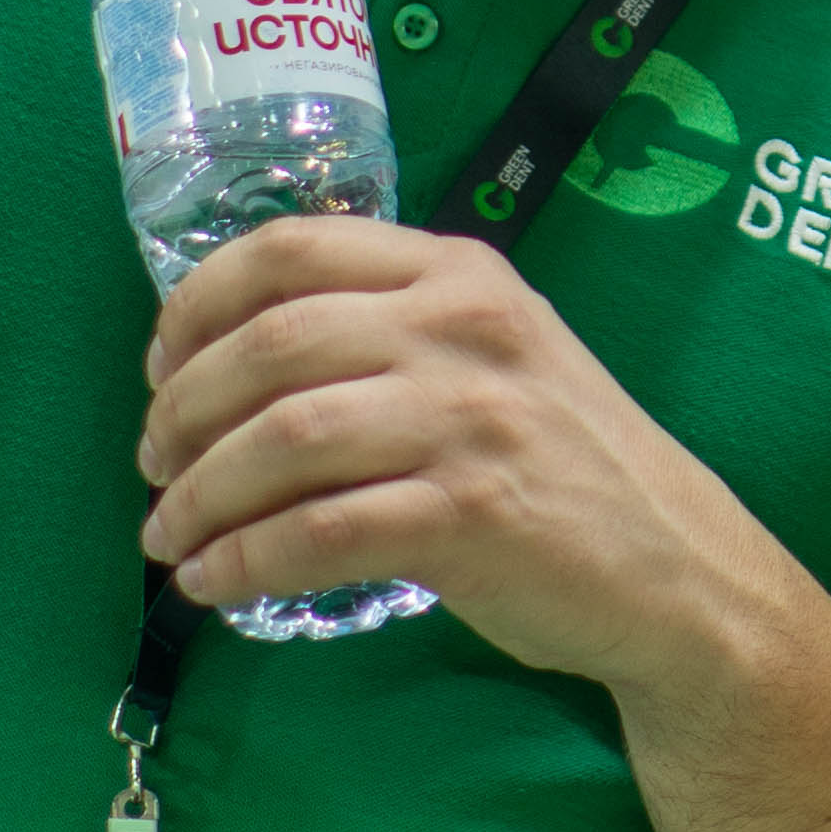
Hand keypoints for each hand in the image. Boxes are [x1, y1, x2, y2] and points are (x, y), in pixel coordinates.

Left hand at [137, 218, 802, 700]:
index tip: (160, 364)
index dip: (198, 304)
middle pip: (270, 344)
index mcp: (458, 273)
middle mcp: (462, 328)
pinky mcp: (473, 514)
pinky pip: (320, 533)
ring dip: (198, 495)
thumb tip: (232, 364)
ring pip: (283, 439)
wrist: (677, 568)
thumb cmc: (566, 464)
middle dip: (183, 410)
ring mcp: (471, 420)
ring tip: (167, 535)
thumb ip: (395, 332)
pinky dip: (244, 560)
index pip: (293, 249)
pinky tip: (214, 582)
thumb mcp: (495, 356)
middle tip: (153, 464)